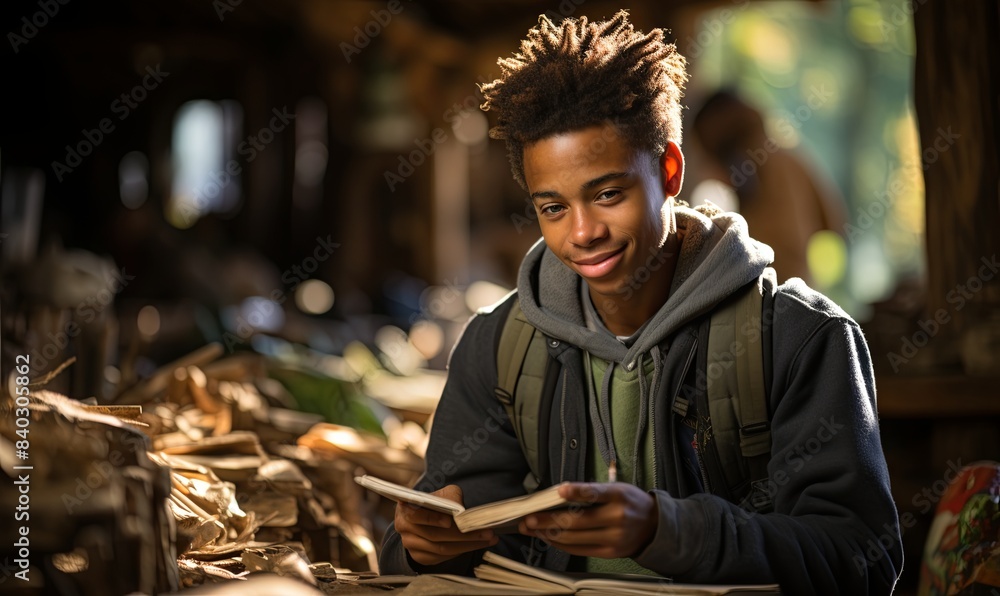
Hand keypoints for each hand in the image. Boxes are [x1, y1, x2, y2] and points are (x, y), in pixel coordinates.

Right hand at [394, 484, 498, 565]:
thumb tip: (460, 509)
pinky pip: (443, 558)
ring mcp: (411, 545)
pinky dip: (461, 551)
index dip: (432, 519)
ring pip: (442, 549)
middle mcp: (404, 528)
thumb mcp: (443, 493)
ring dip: (468, 545)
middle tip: (487, 532)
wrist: (426, 516)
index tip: (449, 521)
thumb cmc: (436, 502)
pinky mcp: (421, 557)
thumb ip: (451, 496)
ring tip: (489, 538)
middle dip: (463, 535)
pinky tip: (476, 544)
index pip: (416, 515)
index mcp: (405, 509)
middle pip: (434, 536)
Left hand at [518, 482, 657, 558]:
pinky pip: (579, 550)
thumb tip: (558, 496)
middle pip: (577, 521)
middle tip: (529, 518)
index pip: (595, 493)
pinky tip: (548, 537)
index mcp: (619, 496)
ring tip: (532, 529)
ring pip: (575, 538)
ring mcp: (614, 538)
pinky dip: (561, 544)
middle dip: (549, 520)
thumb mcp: (617, 489)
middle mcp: (617, 518)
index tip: (559, 490)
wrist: (654, 527)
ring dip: (549, 533)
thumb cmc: (629, 502)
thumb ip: (592, 492)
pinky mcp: (610, 553)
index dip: (577, 491)